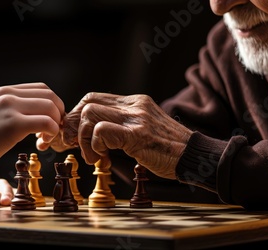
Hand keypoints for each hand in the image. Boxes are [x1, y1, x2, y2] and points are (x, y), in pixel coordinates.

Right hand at [0, 82, 64, 166]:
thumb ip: (14, 109)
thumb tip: (39, 115)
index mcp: (4, 91)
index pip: (41, 89)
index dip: (53, 104)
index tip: (51, 120)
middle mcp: (8, 95)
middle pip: (49, 96)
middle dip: (58, 113)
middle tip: (53, 130)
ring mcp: (10, 108)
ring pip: (50, 108)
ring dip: (55, 124)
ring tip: (45, 138)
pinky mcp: (13, 124)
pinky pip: (45, 123)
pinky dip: (51, 132)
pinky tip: (42, 142)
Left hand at [59, 92, 191, 179]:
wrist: (195, 158)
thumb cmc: (168, 151)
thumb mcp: (143, 131)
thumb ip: (120, 127)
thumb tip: (89, 134)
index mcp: (135, 102)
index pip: (93, 98)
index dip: (76, 116)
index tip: (72, 136)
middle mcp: (135, 105)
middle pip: (87, 102)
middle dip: (73, 126)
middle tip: (73, 145)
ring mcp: (137, 118)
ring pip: (90, 113)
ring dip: (83, 138)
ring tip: (93, 156)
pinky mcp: (138, 134)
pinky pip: (101, 130)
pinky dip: (94, 145)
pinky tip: (103, 157)